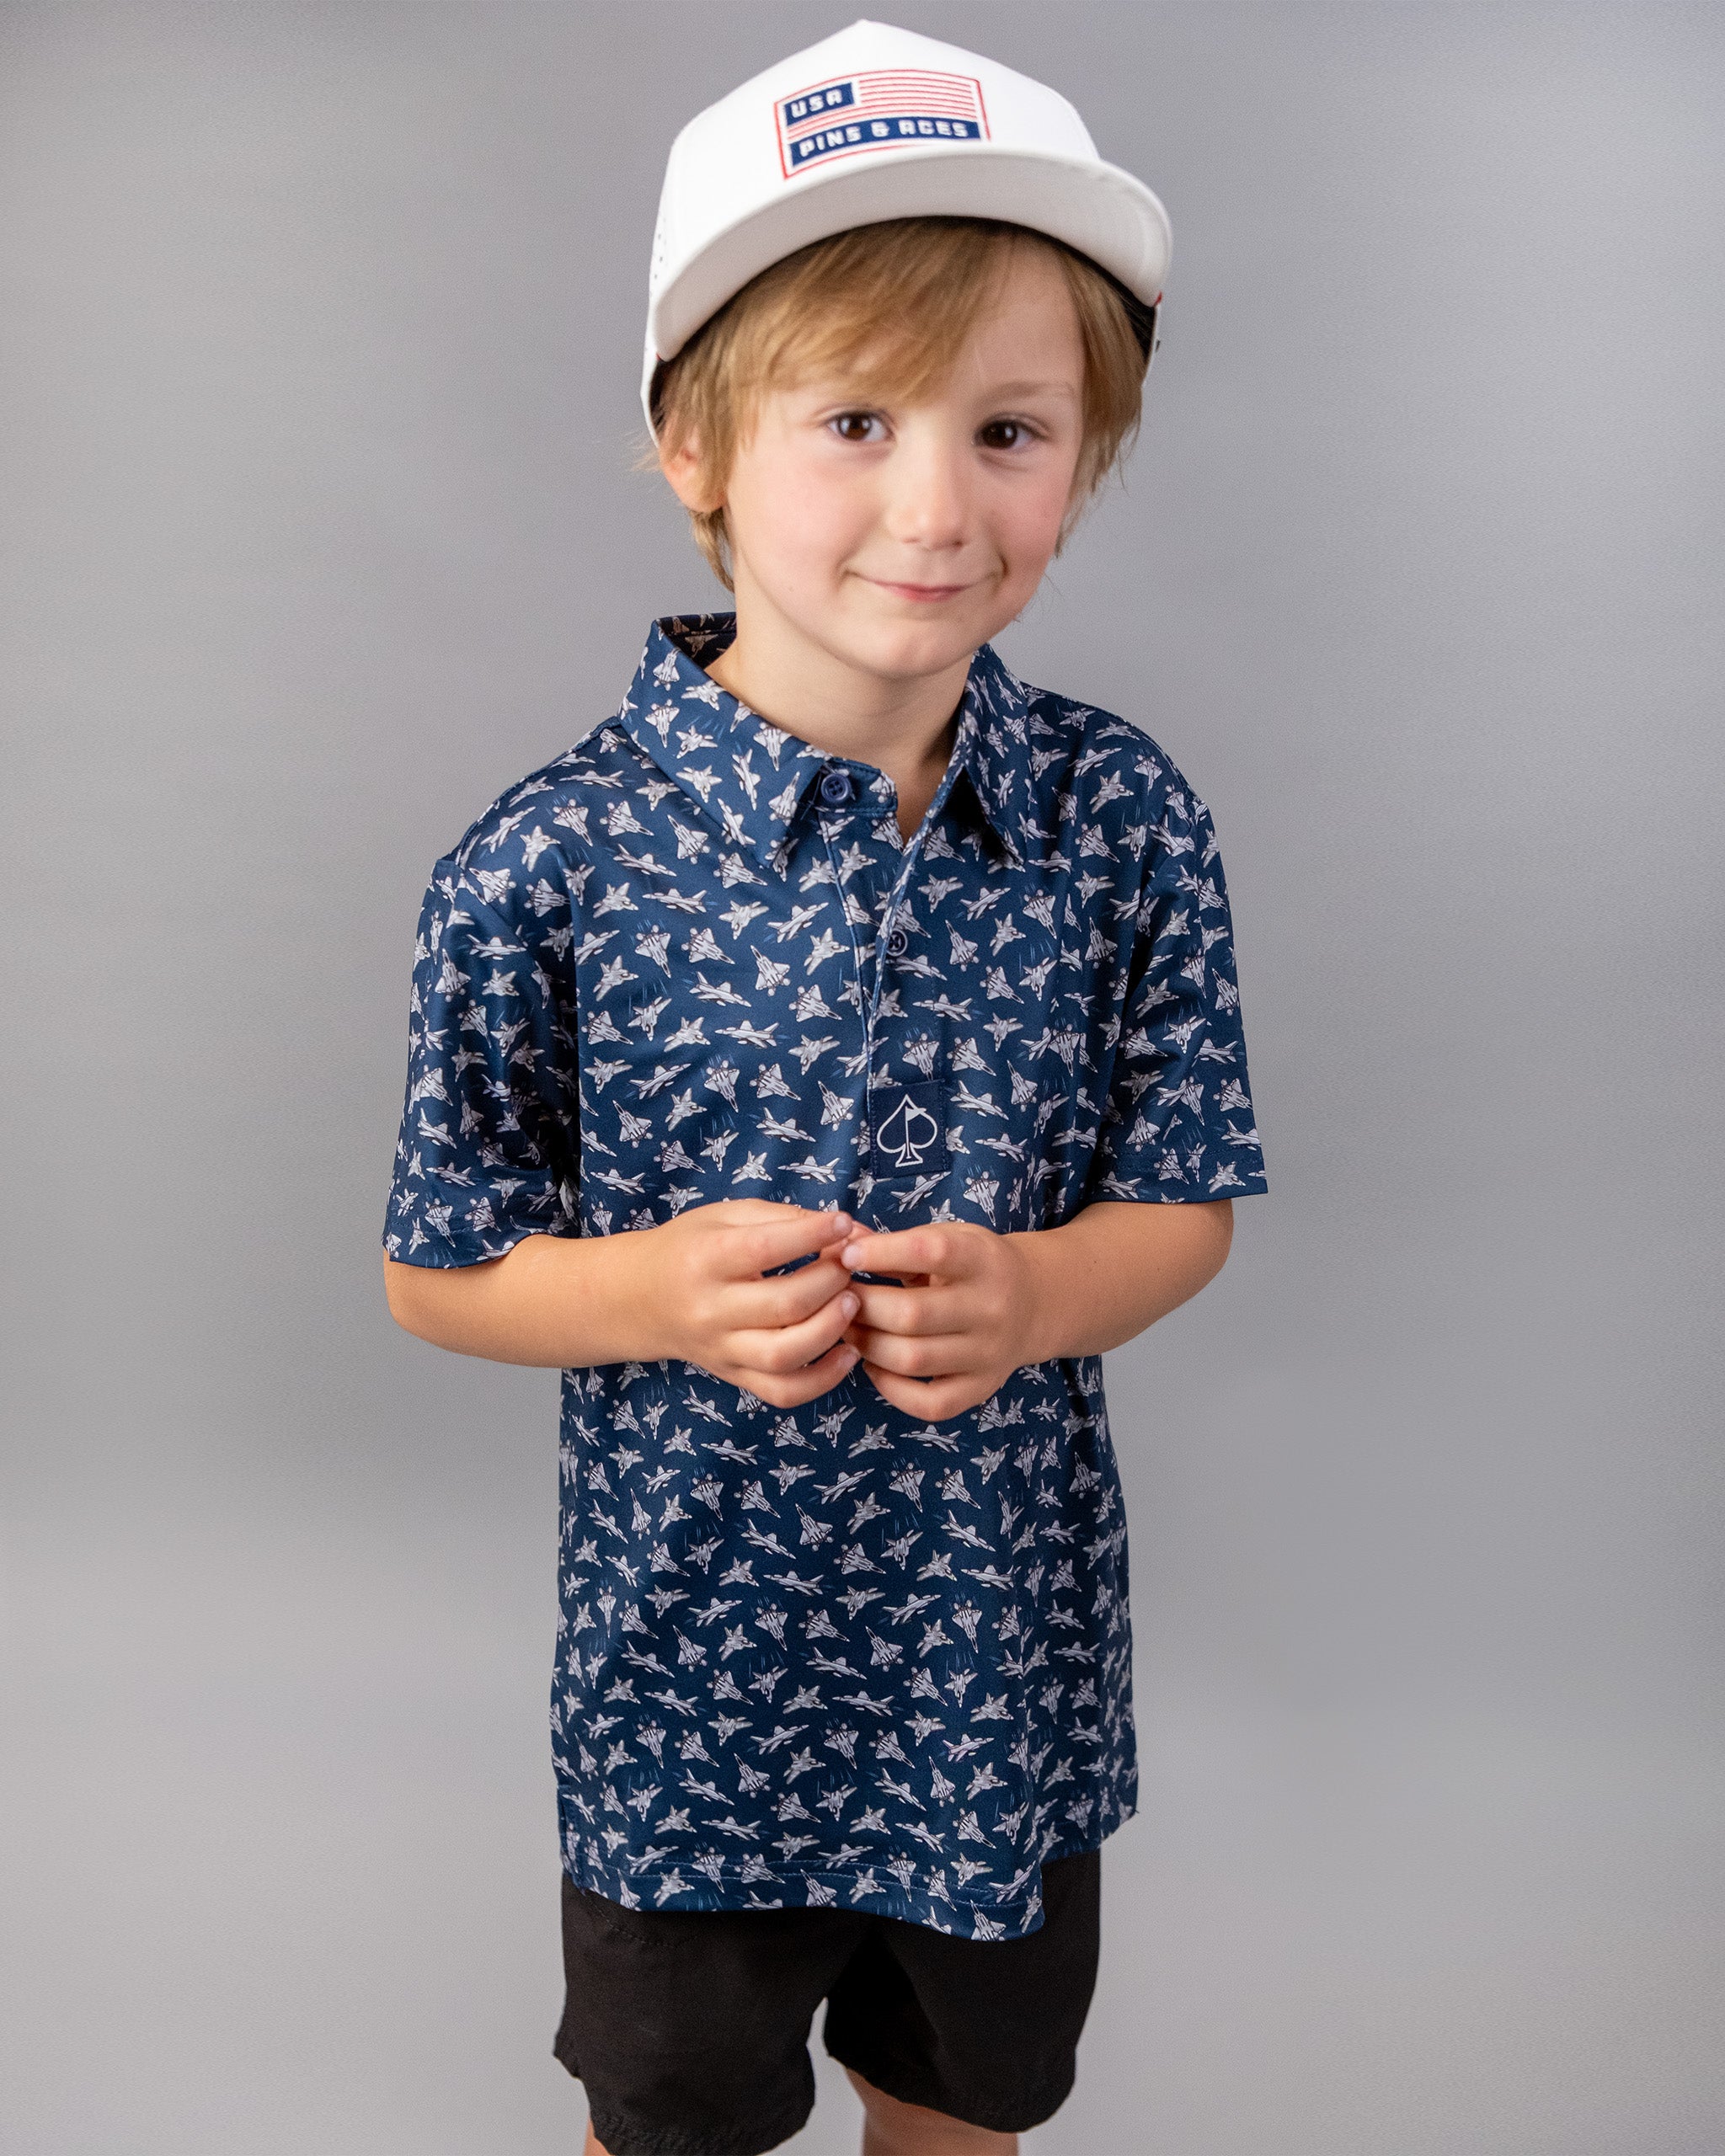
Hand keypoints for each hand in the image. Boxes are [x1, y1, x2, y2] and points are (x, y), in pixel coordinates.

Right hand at [643, 1199, 860, 1407]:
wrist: (638, 1299)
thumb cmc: (690, 1248)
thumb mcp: (725, 1216)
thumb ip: (784, 1218)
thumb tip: (847, 1229)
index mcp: (706, 1259)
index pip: (765, 1248)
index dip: (812, 1235)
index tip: (842, 1222)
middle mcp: (711, 1310)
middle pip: (784, 1304)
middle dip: (831, 1281)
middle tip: (849, 1264)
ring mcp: (722, 1349)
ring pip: (785, 1354)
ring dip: (831, 1329)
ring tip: (851, 1303)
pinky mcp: (734, 1375)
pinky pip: (783, 1392)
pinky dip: (824, 1380)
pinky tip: (847, 1352)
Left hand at [834, 1220, 1041, 1419]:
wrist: (1033, 1303)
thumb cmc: (973, 1265)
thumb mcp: (948, 1238)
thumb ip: (897, 1243)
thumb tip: (839, 1246)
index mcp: (982, 1260)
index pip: (931, 1252)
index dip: (881, 1253)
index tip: (847, 1255)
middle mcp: (991, 1309)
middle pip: (912, 1314)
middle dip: (862, 1306)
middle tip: (837, 1297)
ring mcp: (988, 1354)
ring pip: (913, 1359)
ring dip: (867, 1345)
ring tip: (848, 1329)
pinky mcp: (981, 1389)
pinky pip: (930, 1403)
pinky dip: (891, 1389)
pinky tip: (874, 1365)